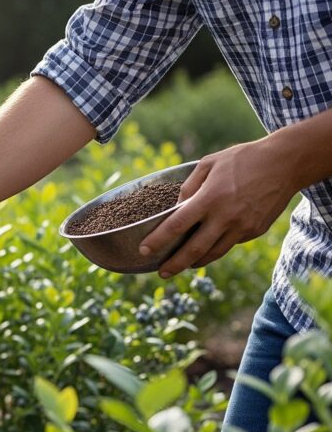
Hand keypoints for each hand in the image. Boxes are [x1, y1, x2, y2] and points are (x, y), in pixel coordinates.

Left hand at [140, 139, 297, 277]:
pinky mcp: (254, 231)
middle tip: (161, 273)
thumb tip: (175, 208)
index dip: (159, 240)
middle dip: (174, 264)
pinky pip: (230, 244)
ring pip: (213, 253)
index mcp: (210, 198)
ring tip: (182, 266)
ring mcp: (242, 227)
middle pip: (194, 249)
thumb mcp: (210, 163)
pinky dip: (216, 248)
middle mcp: (226, 216)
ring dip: (195, 263)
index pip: (177, 225)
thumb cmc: (244, 159)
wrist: (286, 163)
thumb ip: (189, 186)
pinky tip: (208, 247)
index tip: (144, 250)